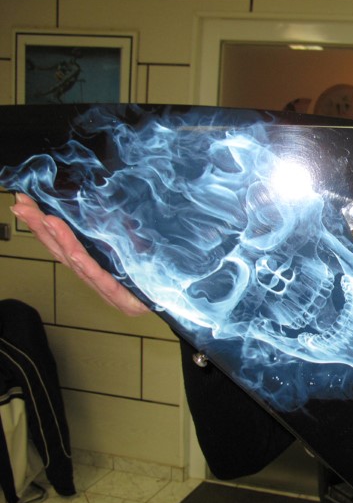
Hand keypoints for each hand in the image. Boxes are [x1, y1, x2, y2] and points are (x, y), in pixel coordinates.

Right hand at [10, 193, 149, 315]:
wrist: (181, 299)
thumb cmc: (158, 274)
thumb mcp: (135, 243)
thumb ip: (117, 228)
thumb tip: (100, 202)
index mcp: (96, 267)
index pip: (64, 244)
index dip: (44, 226)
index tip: (25, 203)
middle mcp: (97, 280)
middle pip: (62, 253)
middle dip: (40, 229)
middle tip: (22, 206)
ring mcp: (108, 291)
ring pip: (77, 264)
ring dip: (60, 241)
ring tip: (45, 221)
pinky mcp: (123, 299)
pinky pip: (102, 280)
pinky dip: (86, 266)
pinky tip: (74, 254)